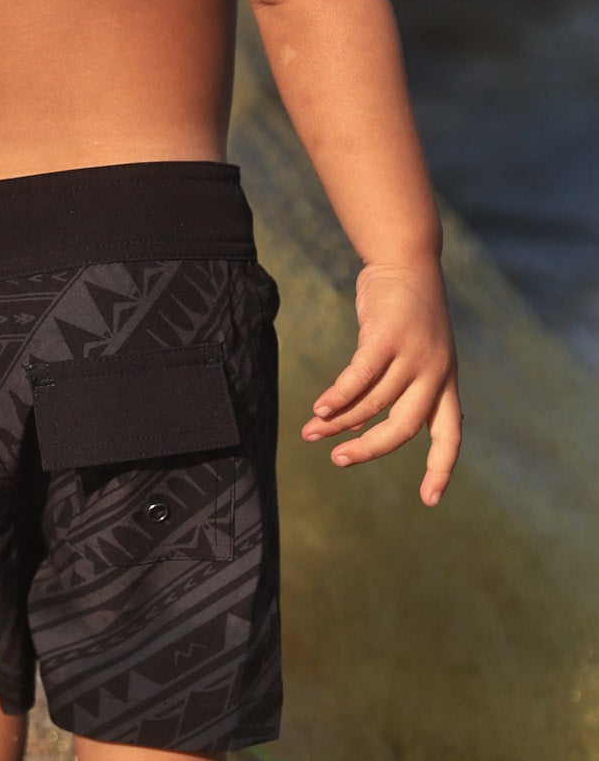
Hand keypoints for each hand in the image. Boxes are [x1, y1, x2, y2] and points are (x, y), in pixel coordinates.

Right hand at [301, 259, 462, 505]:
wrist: (406, 259)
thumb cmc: (403, 310)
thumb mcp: (408, 354)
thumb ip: (391, 388)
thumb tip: (351, 425)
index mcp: (446, 383)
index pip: (450, 436)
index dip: (440, 469)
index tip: (429, 501)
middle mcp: (435, 374)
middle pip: (404, 428)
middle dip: (370, 449)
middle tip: (339, 461)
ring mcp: (413, 355)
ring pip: (373, 403)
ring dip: (339, 421)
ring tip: (311, 432)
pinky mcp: (387, 337)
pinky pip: (359, 377)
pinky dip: (338, 396)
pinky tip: (319, 409)